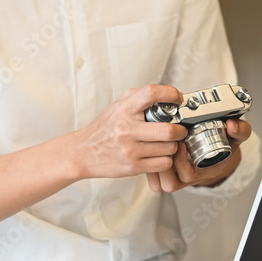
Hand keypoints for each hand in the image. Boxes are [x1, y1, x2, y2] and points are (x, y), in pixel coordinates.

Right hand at [70, 85, 186, 178]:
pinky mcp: (133, 166)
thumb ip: (137, 97)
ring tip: (166, 144)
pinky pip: (164, 164)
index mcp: (124, 110)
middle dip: (180, 130)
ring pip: (169, 148)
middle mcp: (127, 129)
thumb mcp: (116, 107)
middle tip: (179, 130)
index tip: (178, 98)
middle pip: (168, 130)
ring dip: (173, 146)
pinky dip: (166, 160)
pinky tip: (159, 156)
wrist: (82, 153)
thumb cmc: (103, 129)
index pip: (150, 93)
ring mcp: (130, 149)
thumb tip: (165, 94)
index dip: (170, 93)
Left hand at [147, 118, 252, 191]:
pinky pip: (154, 176)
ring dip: (155, 164)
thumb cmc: (225, 147)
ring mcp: (177, 175)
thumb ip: (239, 131)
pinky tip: (152, 148)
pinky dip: (150, 164)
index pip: (189, 175)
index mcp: (205, 171)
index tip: (181, 143)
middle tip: (163, 144)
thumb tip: (232, 125)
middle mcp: (189, 176)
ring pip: (160, 181)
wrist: (221, 153)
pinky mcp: (167, 171)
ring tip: (156, 146)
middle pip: (170, 182)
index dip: (181, 162)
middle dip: (163, 163)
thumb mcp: (236, 138)